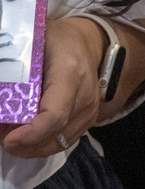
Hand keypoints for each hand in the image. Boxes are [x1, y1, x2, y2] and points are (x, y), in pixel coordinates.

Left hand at [0, 17, 101, 157]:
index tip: (7, 138)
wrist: (85, 42)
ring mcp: (91, 108)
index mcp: (70, 72)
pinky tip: (28, 136)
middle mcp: (86, 94)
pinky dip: (43, 144)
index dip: (30, 134)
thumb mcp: (31, 49)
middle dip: (26, 145)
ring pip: (60, 142)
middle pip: (56, 134)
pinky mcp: (90, 117)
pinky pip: (65, 140)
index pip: (54, 116)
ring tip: (12, 136)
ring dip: (33, 147)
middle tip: (2, 138)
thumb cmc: (55, 41)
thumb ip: (14, 73)